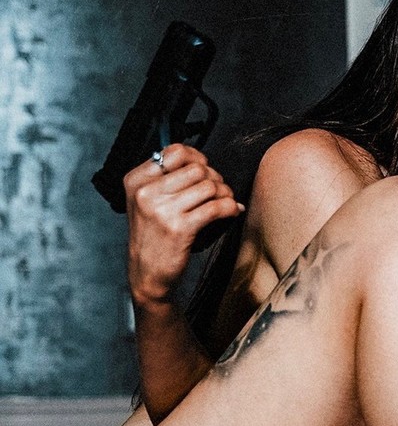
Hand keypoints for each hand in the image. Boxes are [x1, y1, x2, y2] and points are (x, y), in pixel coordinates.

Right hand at [123, 143, 242, 305]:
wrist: (147, 273)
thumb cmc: (152, 236)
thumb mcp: (145, 202)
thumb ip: (166, 180)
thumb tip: (202, 162)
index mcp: (136, 180)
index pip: (174, 152)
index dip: (198, 157)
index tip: (205, 169)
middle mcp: (146, 192)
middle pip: (197, 169)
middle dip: (215, 178)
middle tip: (219, 191)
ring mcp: (162, 210)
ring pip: (209, 186)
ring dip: (225, 193)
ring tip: (226, 202)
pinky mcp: (180, 228)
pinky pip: (216, 207)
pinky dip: (230, 208)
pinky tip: (232, 212)